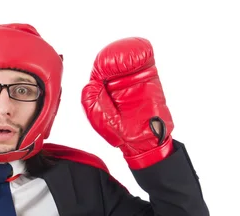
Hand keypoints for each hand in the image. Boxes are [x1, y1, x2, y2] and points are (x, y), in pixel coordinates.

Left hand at [81, 37, 173, 168]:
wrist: (145, 140)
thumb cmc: (122, 132)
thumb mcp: (99, 118)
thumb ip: (91, 101)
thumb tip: (91, 83)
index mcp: (101, 89)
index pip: (98, 69)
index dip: (102, 64)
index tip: (107, 68)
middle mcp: (115, 80)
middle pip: (113, 58)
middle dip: (115, 55)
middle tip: (121, 64)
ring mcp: (132, 76)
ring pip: (128, 54)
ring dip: (129, 51)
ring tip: (131, 62)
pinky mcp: (148, 75)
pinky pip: (145, 58)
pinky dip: (143, 52)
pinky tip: (142, 57)